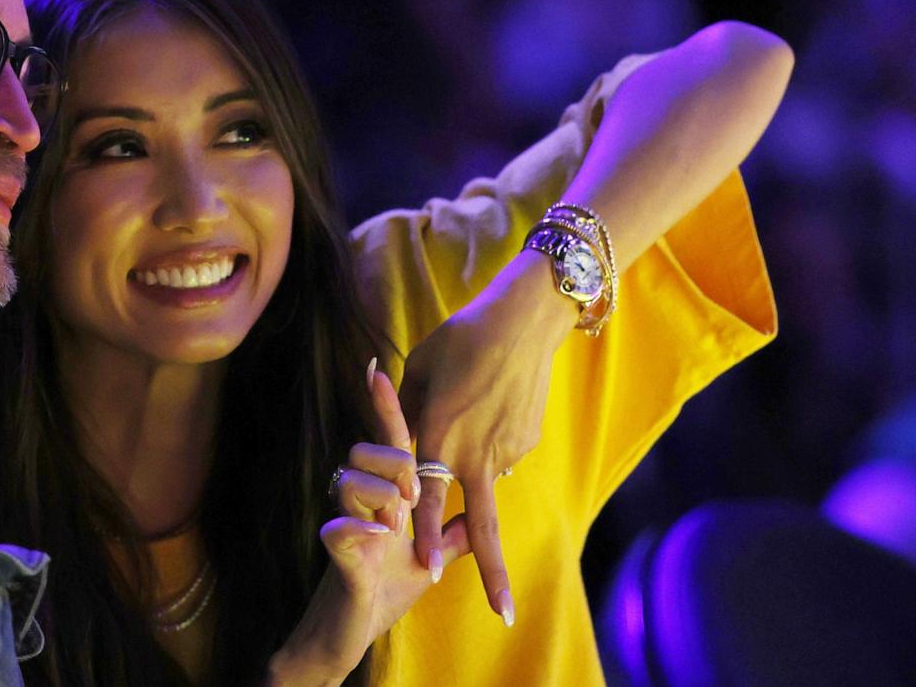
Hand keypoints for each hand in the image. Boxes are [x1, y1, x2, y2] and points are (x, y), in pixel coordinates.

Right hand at [268, 363, 469, 685]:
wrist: (350, 629)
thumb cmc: (386, 589)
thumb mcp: (432, 556)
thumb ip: (456, 529)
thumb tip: (487, 503)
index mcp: (387, 494)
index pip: (391, 441)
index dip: (383, 405)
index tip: (377, 365)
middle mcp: (361, 500)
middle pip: (369, 452)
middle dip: (394, 466)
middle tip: (412, 497)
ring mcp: (345, 521)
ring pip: (351, 481)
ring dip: (382, 500)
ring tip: (395, 526)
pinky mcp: (335, 550)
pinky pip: (340, 526)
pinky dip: (360, 530)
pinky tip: (377, 539)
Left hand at [400, 251, 573, 625]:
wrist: (523, 319)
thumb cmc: (459, 339)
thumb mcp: (418, 370)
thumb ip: (407, 413)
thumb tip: (405, 440)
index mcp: (437, 435)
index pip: (427, 500)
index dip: (425, 536)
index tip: (428, 572)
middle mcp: (473, 451)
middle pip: (485, 524)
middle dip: (495, 571)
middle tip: (504, 612)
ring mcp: (506, 448)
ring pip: (484, 473)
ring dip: (476, 459)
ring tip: (479, 403)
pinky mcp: (526, 439)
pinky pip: (502, 451)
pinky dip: (492, 437)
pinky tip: (495, 401)